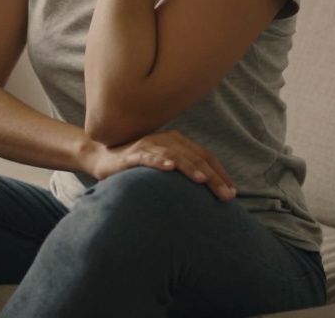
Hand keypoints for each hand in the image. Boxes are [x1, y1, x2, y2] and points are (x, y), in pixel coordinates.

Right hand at [86, 129, 237, 201]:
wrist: (102, 157)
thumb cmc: (138, 164)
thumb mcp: (165, 165)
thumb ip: (184, 171)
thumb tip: (209, 190)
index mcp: (177, 141)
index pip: (204, 157)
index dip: (220, 173)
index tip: (232, 192)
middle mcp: (165, 140)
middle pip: (194, 158)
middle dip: (213, 177)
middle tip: (226, 195)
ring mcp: (148, 146)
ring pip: (174, 156)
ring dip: (189, 168)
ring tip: (202, 180)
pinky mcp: (131, 155)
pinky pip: (147, 157)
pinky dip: (159, 161)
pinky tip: (169, 167)